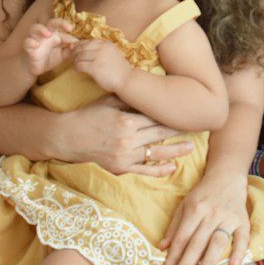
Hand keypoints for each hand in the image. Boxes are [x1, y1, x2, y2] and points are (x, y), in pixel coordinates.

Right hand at [22, 18, 73, 75]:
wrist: (35, 68)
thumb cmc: (49, 58)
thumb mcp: (62, 55)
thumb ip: (69, 50)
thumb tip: (77, 45)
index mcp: (55, 35)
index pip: (63, 30)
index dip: (70, 37)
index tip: (77, 42)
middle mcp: (45, 34)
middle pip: (51, 23)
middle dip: (60, 22)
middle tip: (68, 27)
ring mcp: (35, 39)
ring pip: (35, 28)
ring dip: (42, 29)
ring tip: (48, 34)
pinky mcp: (28, 47)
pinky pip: (26, 41)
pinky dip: (30, 42)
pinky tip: (36, 45)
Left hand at [72, 38, 132, 93]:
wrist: (127, 80)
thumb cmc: (120, 70)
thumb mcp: (112, 54)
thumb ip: (102, 50)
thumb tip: (87, 50)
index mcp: (106, 44)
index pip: (88, 41)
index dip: (80, 45)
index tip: (76, 50)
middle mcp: (101, 48)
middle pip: (81, 47)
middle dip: (75, 52)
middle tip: (72, 57)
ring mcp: (97, 57)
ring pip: (79, 55)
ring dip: (75, 60)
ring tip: (75, 64)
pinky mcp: (94, 67)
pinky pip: (80, 65)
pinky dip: (76, 67)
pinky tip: (77, 70)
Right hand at [72, 103, 191, 175]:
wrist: (65, 138)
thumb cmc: (86, 116)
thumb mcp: (107, 102)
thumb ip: (128, 100)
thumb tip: (147, 93)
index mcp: (127, 121)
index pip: (155, 117)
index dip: (172, 115)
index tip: (186, 112)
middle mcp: (128, 139)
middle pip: (160, 133)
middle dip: (179, 130)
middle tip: (198, 126)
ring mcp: (125, 156)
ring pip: (156, 153)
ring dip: (175, 150)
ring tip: (191, 147)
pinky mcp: (120, 168)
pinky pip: (144, 170)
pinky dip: (159, 170)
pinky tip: (172, 167)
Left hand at [160, 172, 249, 264]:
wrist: (227, 176)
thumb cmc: (203, 194)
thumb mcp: (184, 205)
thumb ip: (174, 226)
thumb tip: (162, 247)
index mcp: (194, 209)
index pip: (181, 238)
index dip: (172, 257)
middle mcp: (211, 213)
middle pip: (196, 243)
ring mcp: (228, 217)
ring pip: (217, 242)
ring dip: (208, 262)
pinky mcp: (243, 220)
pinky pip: (243, 237)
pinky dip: (239, 251)